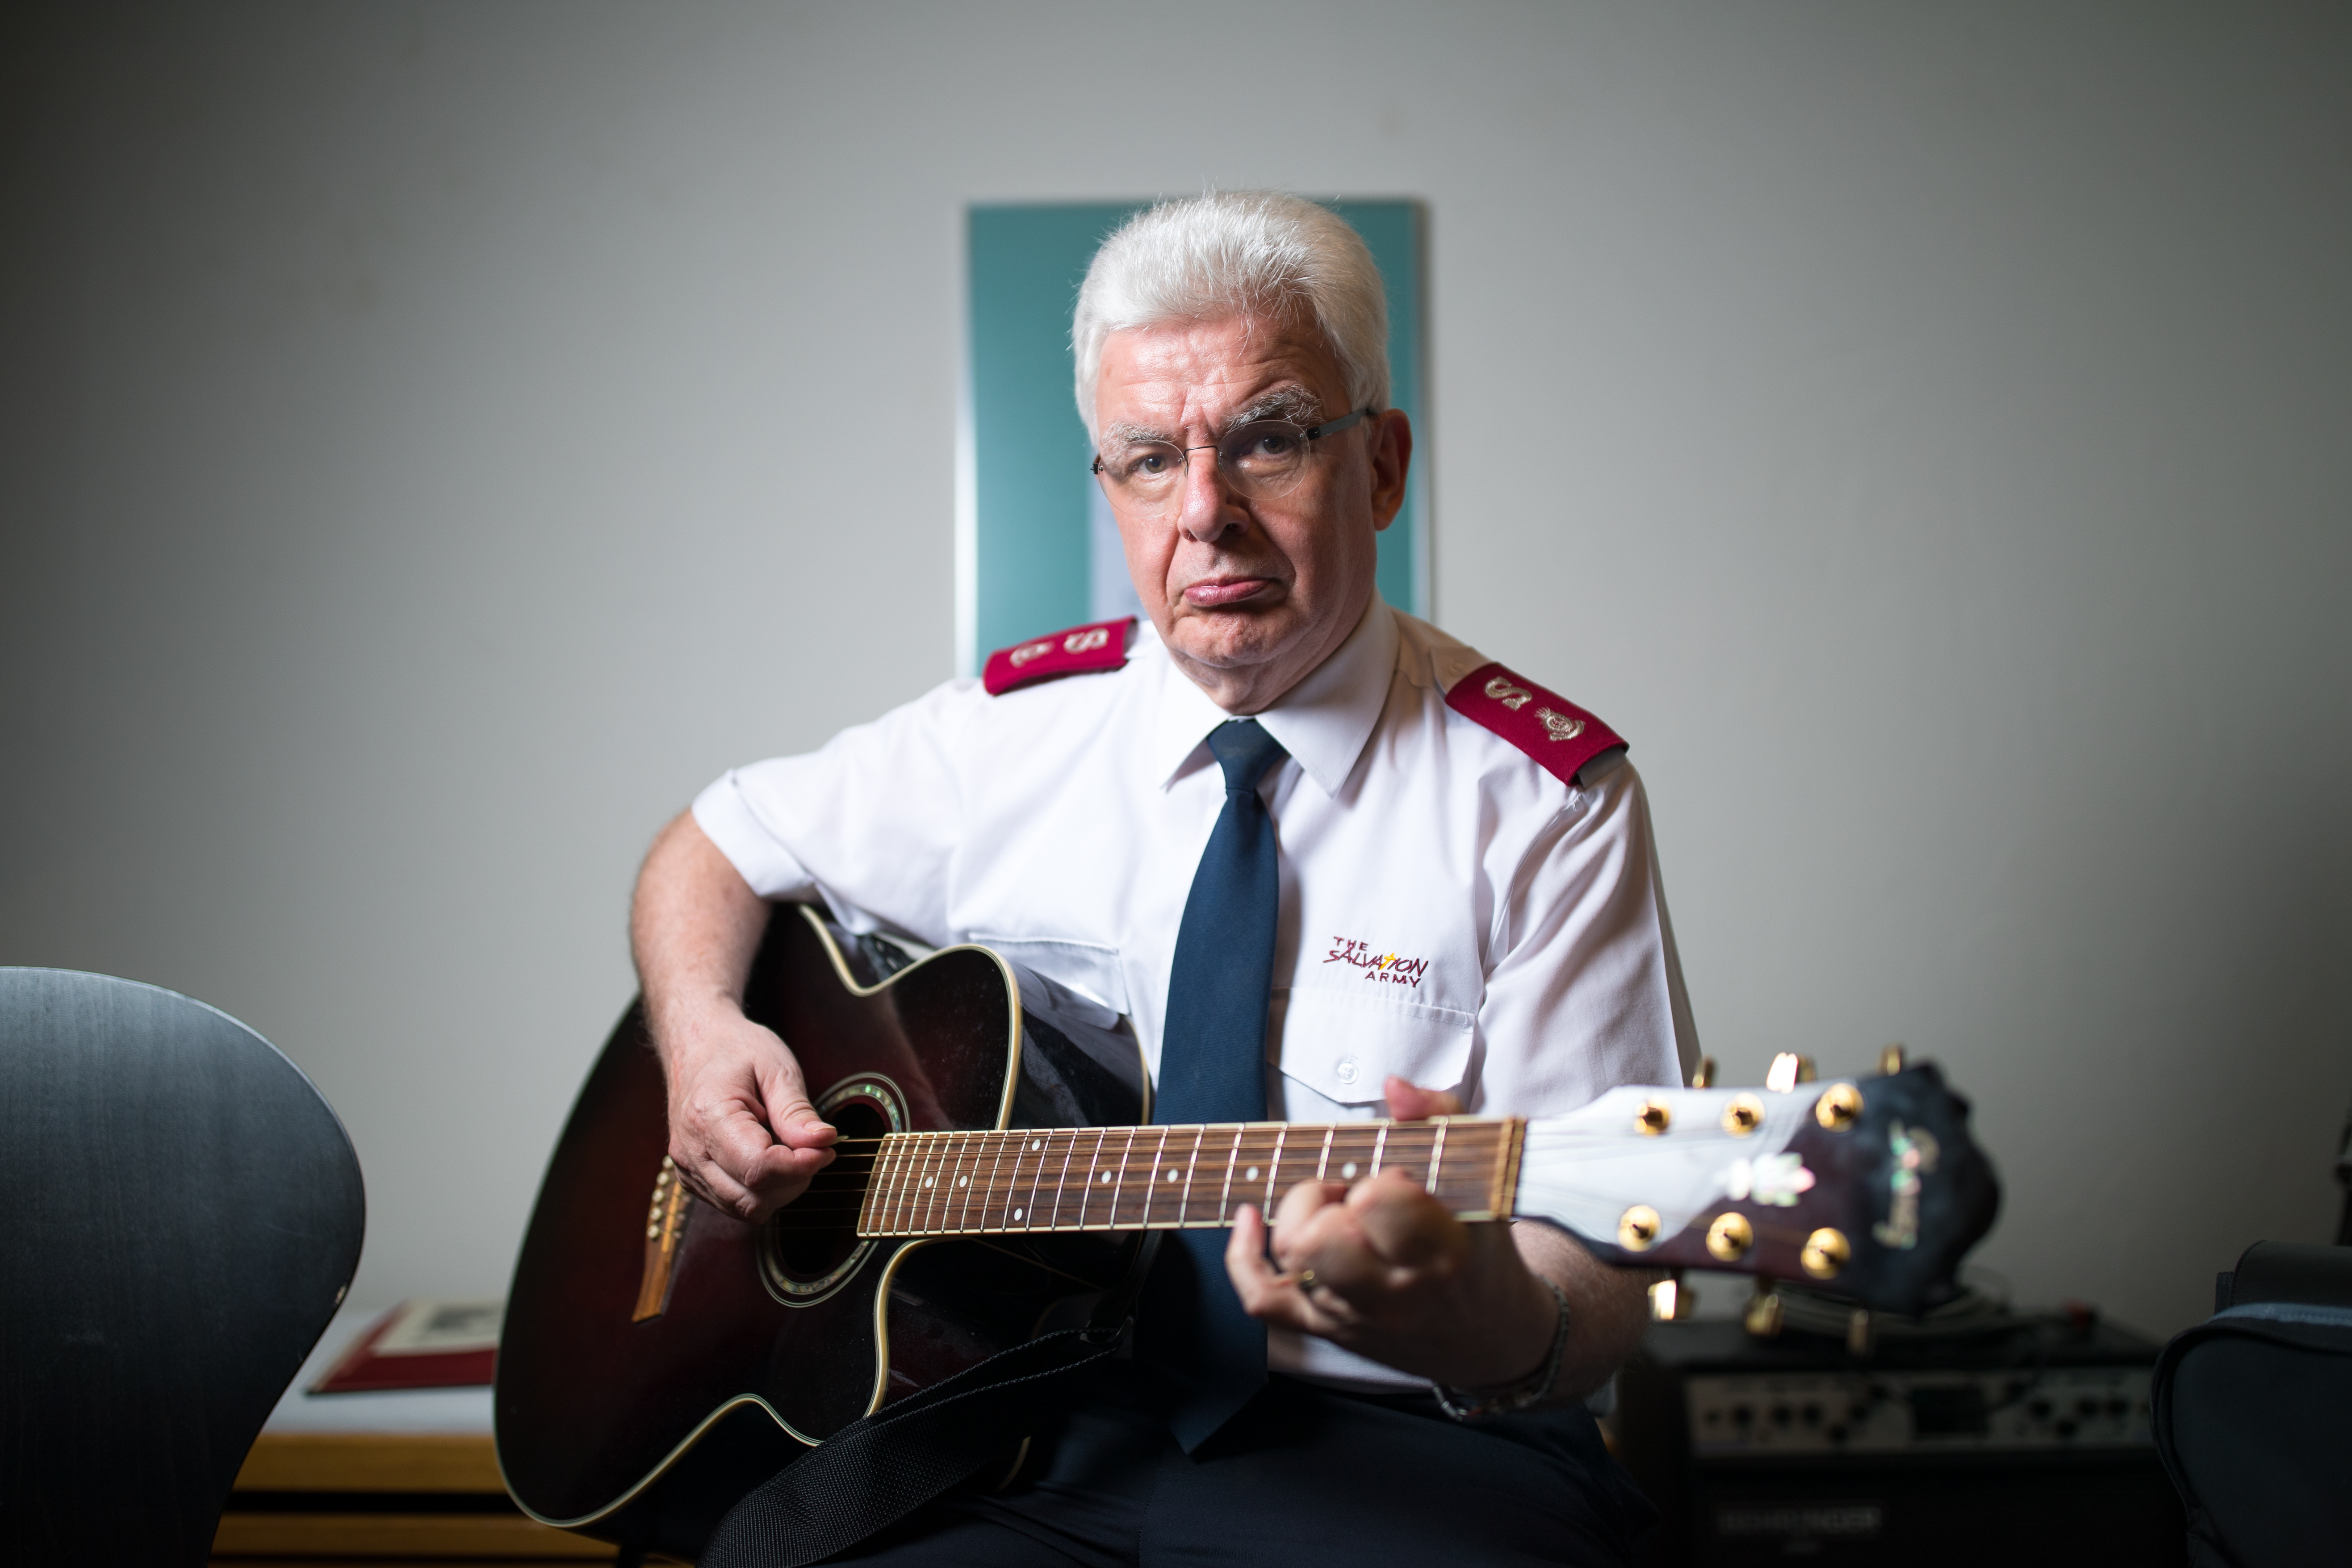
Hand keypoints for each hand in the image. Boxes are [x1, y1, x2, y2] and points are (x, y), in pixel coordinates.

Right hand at [655, 1004, 836, 1222]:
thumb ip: (797, 1111)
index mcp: (708, 1117)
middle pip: (752, 1198)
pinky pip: (734, 1203)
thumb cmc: (736, 1050)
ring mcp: (688, 1169)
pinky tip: (770, 1156)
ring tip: (789, 1148)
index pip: (758, 1168)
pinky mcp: (693, 1178)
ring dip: (779, 1189)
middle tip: (812, 1146)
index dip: (800, 1166)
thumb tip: (823, 1143)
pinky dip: (762, 1190)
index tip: (827, 1147)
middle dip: (793, 1180)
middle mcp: (691, 1152)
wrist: (696, 1045)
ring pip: (745, 1209)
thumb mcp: (776, 1068)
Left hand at [1223, 1076, 1559, 1388]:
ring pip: (1291, 1258)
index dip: (1379, 1181)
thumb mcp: (1482, 1183)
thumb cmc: (1483, 1253)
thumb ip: (1441, 1119)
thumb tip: (1395, 1086)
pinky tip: (1249, 1219)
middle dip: (1327, 1200)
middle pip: (1321, 1239)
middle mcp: (1393, 1294)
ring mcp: (1352, 1315)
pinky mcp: (1323, 1328)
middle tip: (1357, 1194)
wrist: (1493, 1338)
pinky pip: (1262, 1299)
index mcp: (1439, 1254)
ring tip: (1335, 1208)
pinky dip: (1243, 1257)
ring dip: (1299, 1216)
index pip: (1379, 1206)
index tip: (1397, 1180)